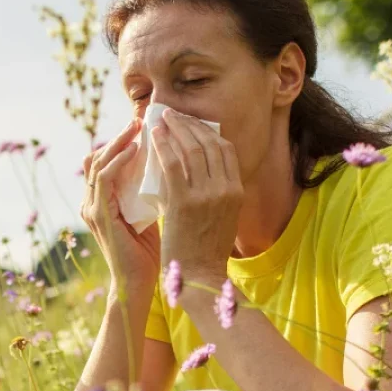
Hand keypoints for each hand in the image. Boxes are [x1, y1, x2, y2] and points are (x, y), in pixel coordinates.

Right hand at [81, 118, 161, 294]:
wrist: (142, 285)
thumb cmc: (154, 253)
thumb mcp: (155, 214)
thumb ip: (156, 192)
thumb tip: (179, 167)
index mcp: (104, 202)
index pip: (108, 162)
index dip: (123, 142)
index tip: (148, 127)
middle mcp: (92, 202)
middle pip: (98, 156)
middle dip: (120, 135)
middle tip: (142, 119)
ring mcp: (92, 208)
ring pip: (98, 162)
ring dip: (118, 141)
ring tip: (139, 126)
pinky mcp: (97, 216)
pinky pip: (104, 178)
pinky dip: (118, 160)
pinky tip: (136, 149)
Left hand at [151, 108, 242, 283]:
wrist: (198, 275)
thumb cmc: (206, 248)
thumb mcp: (223, 216)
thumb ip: (216, 191)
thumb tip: (198, 165)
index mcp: (237, 192)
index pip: (225, 150)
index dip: (208, 132)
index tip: (192, 124)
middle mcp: (225, 190)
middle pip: (209, 144)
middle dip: (190, 124)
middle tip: (173, 115)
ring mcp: (205, 195)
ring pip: (190, 149)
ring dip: (175, 129)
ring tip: (162, 119)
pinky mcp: (183, 202)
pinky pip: (172, 164)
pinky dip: (163, 145)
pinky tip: (154, 137)